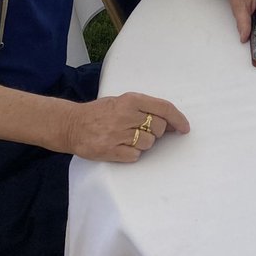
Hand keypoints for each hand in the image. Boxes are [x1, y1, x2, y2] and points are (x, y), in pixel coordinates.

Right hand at [62, 92, 188, 162]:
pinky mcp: (110, 150)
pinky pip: (135, 156)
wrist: (71, 124)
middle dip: (157, 132)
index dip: (178, 119)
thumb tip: (169, 122)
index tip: (184, 128)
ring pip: (148, 143)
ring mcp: (117, 134)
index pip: (164, 108)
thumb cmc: (100, 112)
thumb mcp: (122, 101)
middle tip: (144, 131)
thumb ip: (144, 108)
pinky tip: (122, 147)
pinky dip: (133, 154)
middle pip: (158, 127)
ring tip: (129, 138)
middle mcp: (125, 115)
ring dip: (144, 143)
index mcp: (130, 100)